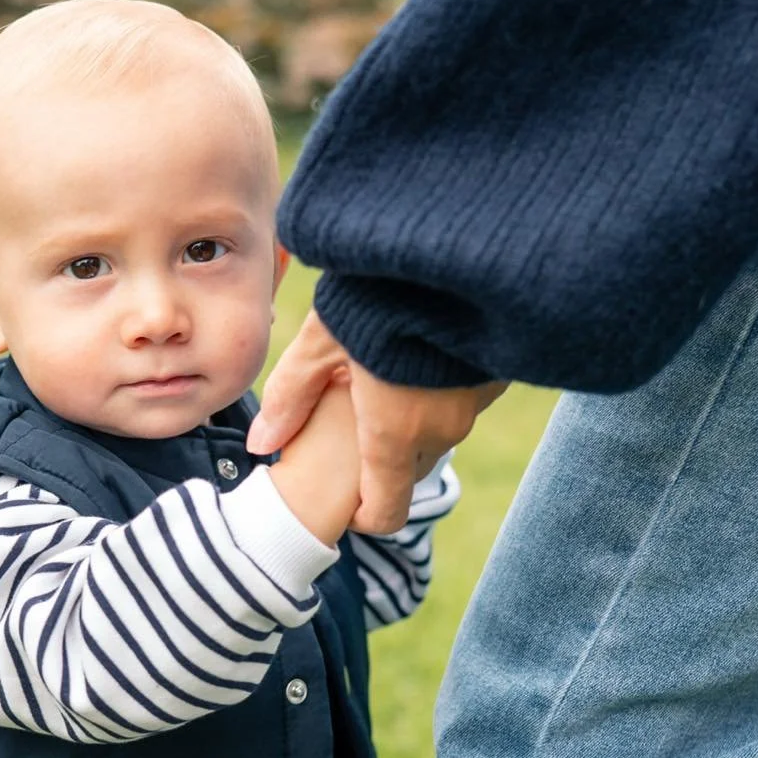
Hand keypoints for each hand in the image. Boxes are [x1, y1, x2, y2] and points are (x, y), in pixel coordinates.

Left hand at [249, 308, 506, 532]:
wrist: (450, 243)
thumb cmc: (374, 291)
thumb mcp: (320, 341)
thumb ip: (292, 397)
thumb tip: (260, 446)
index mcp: (393, 433)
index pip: (386, 512)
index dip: (362, 515)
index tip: (346, 498)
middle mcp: (441, 429)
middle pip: (407, 471)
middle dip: (382, 459)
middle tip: (359, 416)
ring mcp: (475, 403)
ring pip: (438, 436)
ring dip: (414, 422)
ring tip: (388, 374)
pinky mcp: (497, 373)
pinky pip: (464, 402)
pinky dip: (442, 392)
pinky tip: (421, 350)